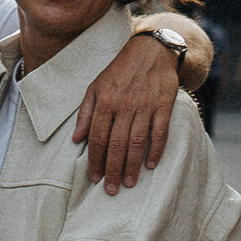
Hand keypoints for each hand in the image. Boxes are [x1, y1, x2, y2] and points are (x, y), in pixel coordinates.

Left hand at [71, 27, 187, 192]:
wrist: (151, 50)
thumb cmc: (120, 70)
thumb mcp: (96, 86)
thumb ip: (86, 113)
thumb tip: (76, 139)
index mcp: (105, 101)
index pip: (98, 137)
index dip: (95, 160)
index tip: (94, 178)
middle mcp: (124, 105)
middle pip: (116, 144)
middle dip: (112, 169)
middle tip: (111, 189)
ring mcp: (145, 105)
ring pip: (137, 141)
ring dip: (132, 165)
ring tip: (128, 183)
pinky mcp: (164, 105)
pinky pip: (160, 131)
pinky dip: (156, 149)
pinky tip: (151, 164)